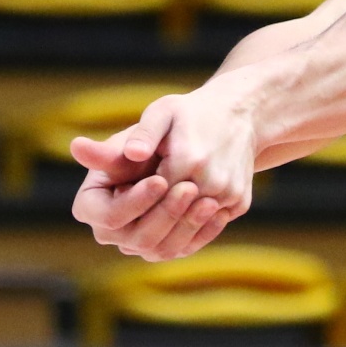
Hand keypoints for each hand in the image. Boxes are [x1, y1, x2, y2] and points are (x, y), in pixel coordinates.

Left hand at [69, 87, 259, 260]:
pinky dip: (190, 233)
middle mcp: (213, 183)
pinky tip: (171, 230)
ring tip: (148, 231)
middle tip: (130, 224)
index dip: (134, 202)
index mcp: (188, 161)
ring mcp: (230, 195)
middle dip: (148, 221)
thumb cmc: (191, 112)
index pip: (151, 199)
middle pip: (170, 221)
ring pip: (191, 231)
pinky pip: (210, 228)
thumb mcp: (160, 113)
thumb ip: (138, 136)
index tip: (121, 197)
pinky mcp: (240, 202)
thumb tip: (105, 151)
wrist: (240, 112)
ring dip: (166, 234)